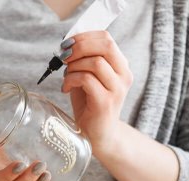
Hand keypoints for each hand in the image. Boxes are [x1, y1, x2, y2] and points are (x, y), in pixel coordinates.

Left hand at [61, 31, 133, 156]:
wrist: (97, 135)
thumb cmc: (89, 105)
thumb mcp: (87, 78)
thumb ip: (82, 62)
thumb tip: (67, 46)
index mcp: (121, 66)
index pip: (107, 39)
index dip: (84, 37)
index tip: (67, 44)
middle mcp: (123, 76)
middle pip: (106, 46)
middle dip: (79, 47)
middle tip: (64, 57)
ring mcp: (117, 89)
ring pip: (95, 62)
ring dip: (74, 66)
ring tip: (66, 77)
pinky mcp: (105, 102)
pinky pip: (86, 80)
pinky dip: (71, 80)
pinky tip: (66, 88)